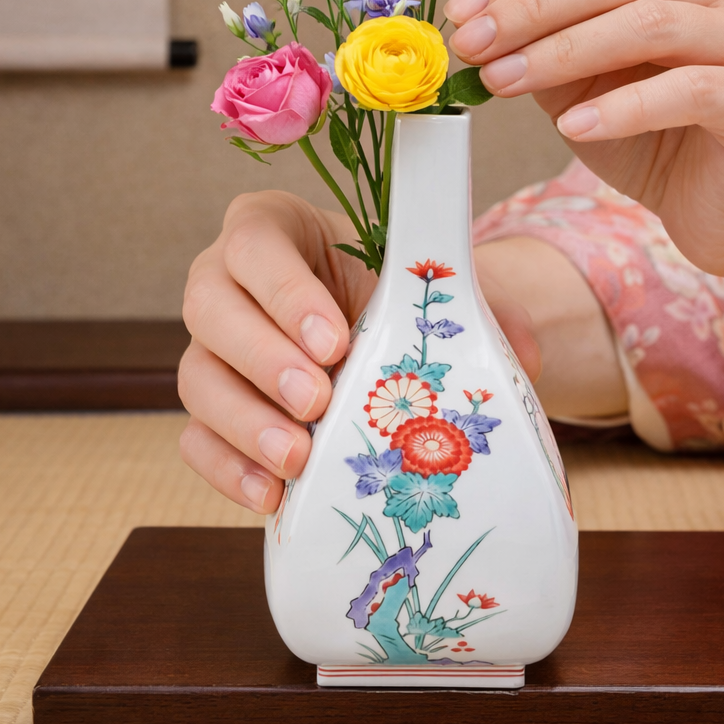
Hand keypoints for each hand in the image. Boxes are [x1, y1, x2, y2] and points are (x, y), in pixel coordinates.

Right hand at [179, 190, 538, 513]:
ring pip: (197, 377)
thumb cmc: (388, 289)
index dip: (285, 291)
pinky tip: (272, 494)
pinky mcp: (211, 407)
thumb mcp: (430, 284)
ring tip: (299, 458)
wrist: (366, 326)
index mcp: (272, 229)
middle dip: (264, 359)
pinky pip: (195, 438)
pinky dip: (228, 469)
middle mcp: (226, 281)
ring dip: (244, 422)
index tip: (335, 339)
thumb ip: (477, 304)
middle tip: (318, 400)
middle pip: (209, 309)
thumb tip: (527, 357)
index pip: (256, 243)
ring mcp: (212, 346)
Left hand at [444, 0, 723, 282]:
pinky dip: (624, 107)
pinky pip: (690, 90)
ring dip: (564, 51)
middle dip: (533, 6)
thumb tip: (473, 25)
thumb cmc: (650, 139)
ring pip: (651, 22)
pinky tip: (574, 128)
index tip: (461, 11)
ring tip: (504, 82)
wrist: (721, 207)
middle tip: (473, 44)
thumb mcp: (579, 85)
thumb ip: (541, 47)